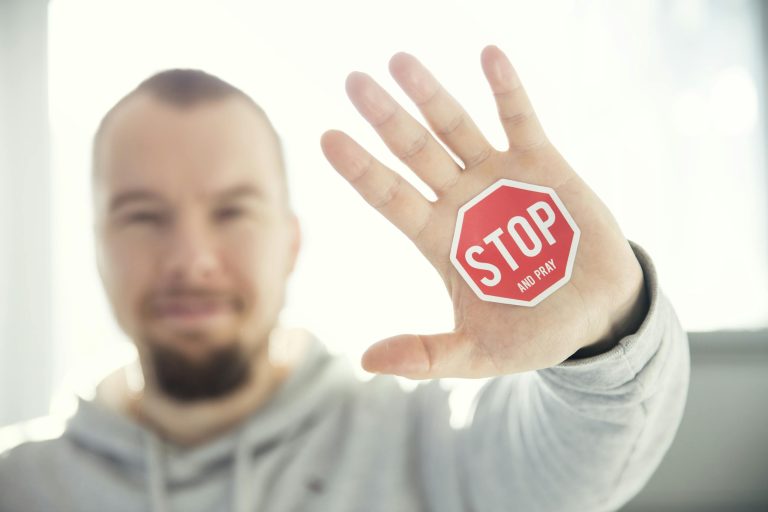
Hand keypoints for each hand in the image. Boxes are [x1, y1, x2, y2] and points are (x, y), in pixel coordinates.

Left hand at [321, 46, 646, 378]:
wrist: (596, 314)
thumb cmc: (534, 332)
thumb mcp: (478, 353)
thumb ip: (426, 354)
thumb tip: (364, 362)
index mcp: (439, 239)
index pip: (390, 197)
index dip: (361, 170)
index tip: (328, 138)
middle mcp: (461, 201)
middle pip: (414, 152)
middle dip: (386, 118)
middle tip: (354, 81)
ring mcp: (499, 178)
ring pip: (456, 128)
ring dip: (431, 95)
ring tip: (400, 61)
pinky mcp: (541, 164)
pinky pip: (520, 119)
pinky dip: (506, 89)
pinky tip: (488, 55)